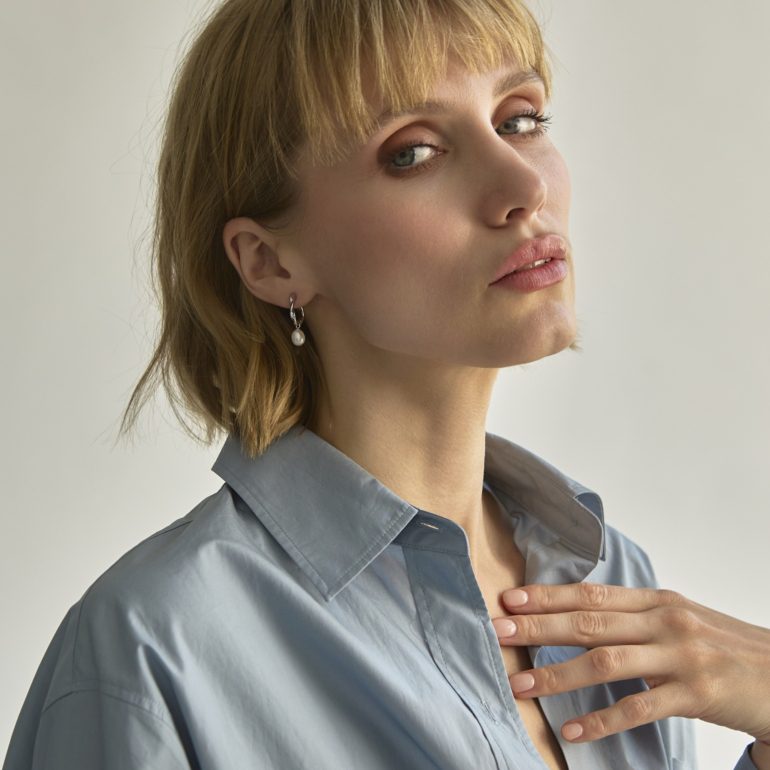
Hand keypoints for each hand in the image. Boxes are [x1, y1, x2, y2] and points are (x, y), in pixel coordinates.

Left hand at [491, 582, 769, 746]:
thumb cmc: (722, 645)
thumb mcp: (678, 619)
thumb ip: (633, 615)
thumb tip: (578, 613)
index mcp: (655, 600)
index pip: (590, 594)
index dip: (547, 596)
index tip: (509, 600)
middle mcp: (664, 621)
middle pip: (589, 622)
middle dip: (538, 628)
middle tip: (497, 632)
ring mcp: (680, 656)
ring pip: (606, 662)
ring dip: (557, 674)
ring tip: (520, 685)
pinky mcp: (696, 694)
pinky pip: (639, 708)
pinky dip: (601, 719)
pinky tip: (572, 729)